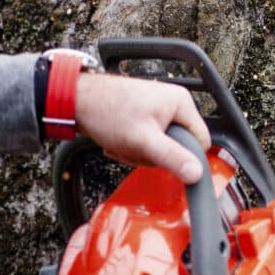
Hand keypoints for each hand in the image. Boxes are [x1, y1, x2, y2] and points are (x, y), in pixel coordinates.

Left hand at [74, 73, 211, 183]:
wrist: (74, 100)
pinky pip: (149, 141)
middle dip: (154, 154)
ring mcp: (158, 109)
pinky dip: (133, 146)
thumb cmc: (106, 111)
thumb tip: (197, 174)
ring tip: (123, 143)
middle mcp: (173, 103)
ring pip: (161, 146)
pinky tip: (119, 141)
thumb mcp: (143, 140)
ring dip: (140, 152)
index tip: (162, 159)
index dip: (184, 156)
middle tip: (135, 149)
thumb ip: (172, 157)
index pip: (200, 141)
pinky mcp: (144, 116)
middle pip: (179, 145)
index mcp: (181, 103)